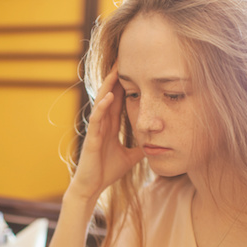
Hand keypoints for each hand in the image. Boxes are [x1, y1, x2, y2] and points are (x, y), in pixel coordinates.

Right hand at [69, 67, 143, 200]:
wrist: (91, 188)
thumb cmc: (105, 172)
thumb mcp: (130, 157)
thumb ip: (140, 148)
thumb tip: (155, 144)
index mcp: (110, 126)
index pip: (118, 100)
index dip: (125, 84)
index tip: (135, 68)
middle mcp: (102, 124)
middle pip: (110, 95)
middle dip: (116, 78)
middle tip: (125, 58)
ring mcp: (95, 130)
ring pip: (102, 102)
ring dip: (109, 86)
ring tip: (116, 70)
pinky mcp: (91, 138)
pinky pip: (96, 119)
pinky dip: (102, 106)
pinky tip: (109, 96)